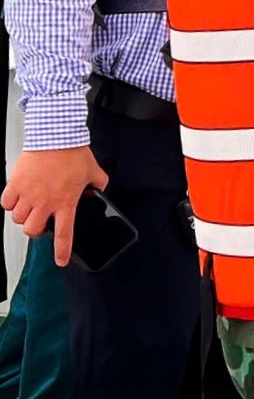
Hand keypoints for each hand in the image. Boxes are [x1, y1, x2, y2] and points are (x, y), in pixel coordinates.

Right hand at [2, 147, 108, 266]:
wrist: (55, 137)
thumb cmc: (73, 154)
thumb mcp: (95, 172)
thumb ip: (99, 185)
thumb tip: (100, 190)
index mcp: (66, 202)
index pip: (64, 234)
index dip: (62, 250)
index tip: (60, 261)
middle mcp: (45, 202)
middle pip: (33, 231)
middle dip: (37, 231)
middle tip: (41, 222)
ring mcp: (28, 195)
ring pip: (19, 219)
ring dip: (25, 216)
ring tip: (31, 207)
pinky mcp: (15, 185)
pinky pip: (6, 204)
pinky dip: (11, 204)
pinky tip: (19, 197)